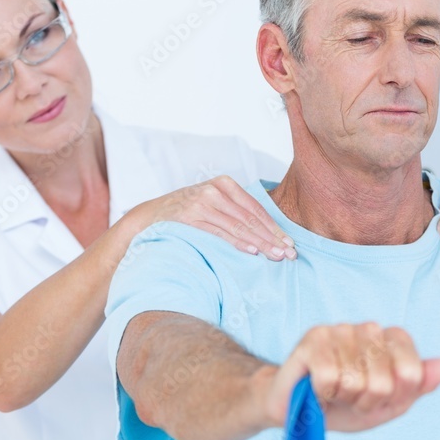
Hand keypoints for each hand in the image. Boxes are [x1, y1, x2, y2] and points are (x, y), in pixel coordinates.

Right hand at [133, 175, 295, 260]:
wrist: (150, 215)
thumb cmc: (188, 211)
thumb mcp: (212, 202)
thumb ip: (235, 210)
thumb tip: (269, 231)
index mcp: (224, 184)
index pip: (256, 208)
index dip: (275, 227)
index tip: (290, 243)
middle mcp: (214, 190)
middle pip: (250, 218)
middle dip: (272, 238)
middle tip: (290, 254)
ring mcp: (201, 203)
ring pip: (238, 226)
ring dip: (260, 243)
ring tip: (276, 256)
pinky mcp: (189, 217)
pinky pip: (219, 233)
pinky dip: (237, 242)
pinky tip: (252, 251)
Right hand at [263, 323, 439, 431]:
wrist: (300, 408)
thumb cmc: (346, 404)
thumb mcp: (390, 403)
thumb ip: (419, 385)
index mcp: (391, 339)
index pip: (412, 371)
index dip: (395, 396)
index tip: (379, 397)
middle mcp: (368, 328)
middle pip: (384, 381)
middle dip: (366, 400)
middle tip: (351, 397)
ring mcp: (340, 330)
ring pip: (356, 381)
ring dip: (343, 397)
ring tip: (333, 391)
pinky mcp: (313, 339)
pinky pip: (330, 378)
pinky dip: (323, 393)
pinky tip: (317, 386)